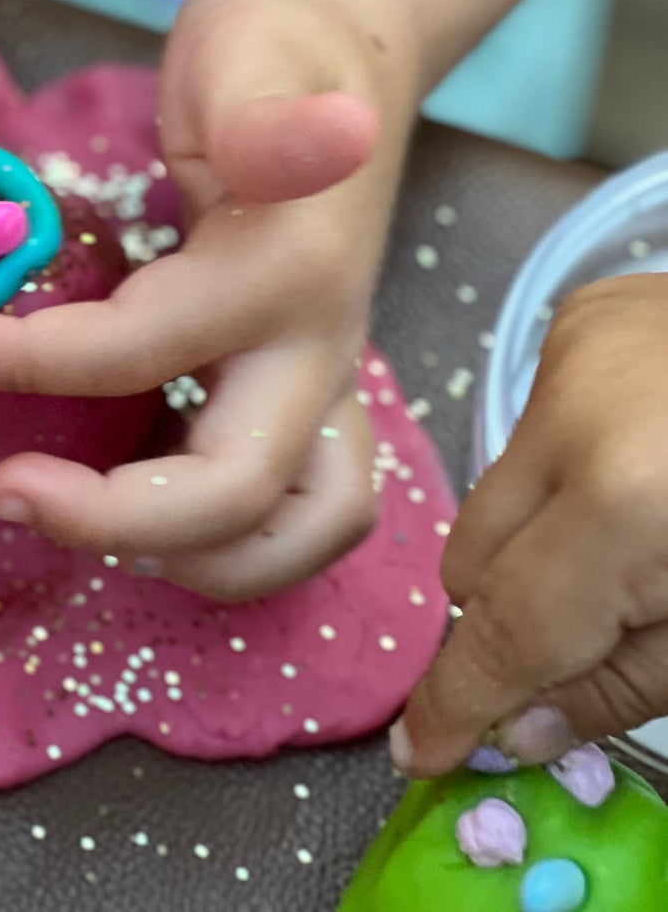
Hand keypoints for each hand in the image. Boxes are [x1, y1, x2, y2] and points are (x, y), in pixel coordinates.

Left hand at [0, 0, 413, 600]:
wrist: (344, 57)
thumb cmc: (270, 42)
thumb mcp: (250, 41)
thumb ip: (265, 111)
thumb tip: (328, 143)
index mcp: (284, 269)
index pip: (141, 349)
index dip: (22, 362)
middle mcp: (318, 345)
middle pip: (234, 490)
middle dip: (111, 518)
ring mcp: (326, 378)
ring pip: (294, 529)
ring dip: (188, 559)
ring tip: (68, 518)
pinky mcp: (313, 394)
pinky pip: (297, 509)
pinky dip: (227, 542)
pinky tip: (134, 513)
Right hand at [394, 272, 667, 775]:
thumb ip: (620, 689)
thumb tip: (520, 730)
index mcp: (623, 507)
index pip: (503, 626)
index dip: (461, 699)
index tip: (425, 752)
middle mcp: (571, 417)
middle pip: (472, 556)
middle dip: (513, 613)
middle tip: (583, 639)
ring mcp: (568, 354)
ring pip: (496, 487)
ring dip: (546, 531)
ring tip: (642, 528)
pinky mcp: (578, 317)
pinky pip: (532, 421)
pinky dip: (572, 458)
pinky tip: (643, 458)